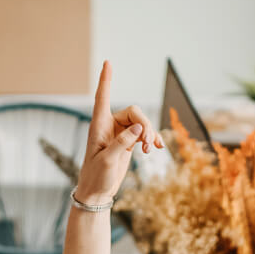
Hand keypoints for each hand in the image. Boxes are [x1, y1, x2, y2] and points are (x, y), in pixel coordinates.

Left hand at [74, 61, 161, 205]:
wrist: (97, 191)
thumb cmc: (96, 176)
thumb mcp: (107, 160)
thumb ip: (122, 143)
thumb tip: (139, 127)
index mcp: (98, 125)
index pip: (102, 97)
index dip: (105, 79)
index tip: (107, 62)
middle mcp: (109, 125)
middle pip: (134, 112)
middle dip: (145, 125)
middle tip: (148, 144)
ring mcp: (120, 132)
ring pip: (142, 122)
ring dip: (150, 134)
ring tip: (151, 150)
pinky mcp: (128, 141)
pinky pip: (144, 133)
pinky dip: (152, 139)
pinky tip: (158, 148)